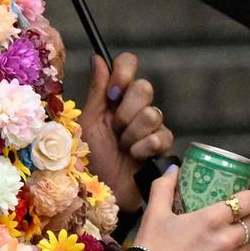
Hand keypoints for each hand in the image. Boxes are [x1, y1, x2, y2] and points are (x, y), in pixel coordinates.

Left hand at [83, 52, 169, 212]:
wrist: (102, 192)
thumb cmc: (88, 160)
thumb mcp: (87, 124)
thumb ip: (97, 91)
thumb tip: (98, 58)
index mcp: (114, 98)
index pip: (128, 64)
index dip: (125, 72)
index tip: (114, 93)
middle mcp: (133, 108)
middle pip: (145, 88)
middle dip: (127, 112)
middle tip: (115, 130)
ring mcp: (150, 127)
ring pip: (153, 114)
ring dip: (133, 135)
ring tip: (123, 149)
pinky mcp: (162, 147)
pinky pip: (162, 136)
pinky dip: (145, 148)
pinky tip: (135, 158)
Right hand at [135, 168, 249, 250]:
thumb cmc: (151, 247)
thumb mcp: (154, 213)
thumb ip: (164, 187)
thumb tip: (174, 169)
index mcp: (213, 219)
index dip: (249, 199)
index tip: (242, 201)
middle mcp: (227, 241)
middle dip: (246, 220)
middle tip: (232, 222)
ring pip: (248, 249)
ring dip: (239, 245)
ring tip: (221, 246)